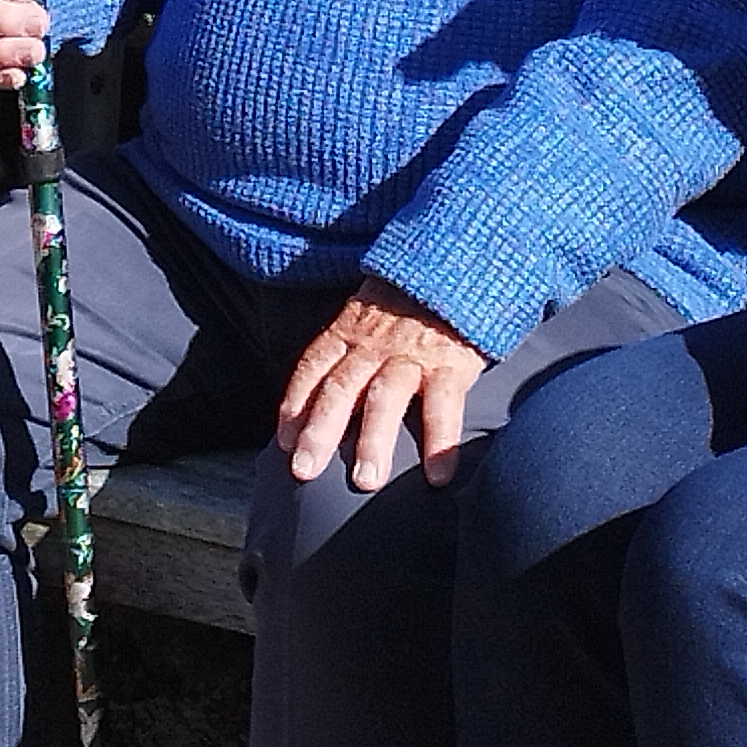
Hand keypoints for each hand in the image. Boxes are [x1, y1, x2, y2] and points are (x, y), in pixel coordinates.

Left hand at [276, 277, 489, 492]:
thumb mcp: (370, 306)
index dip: (296, 404)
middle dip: (320, 432)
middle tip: (304, 472)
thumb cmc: (412, 296)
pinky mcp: (451, 363)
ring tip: (366, 481)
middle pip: (340, 389)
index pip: (314, 367)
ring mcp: (412, 354)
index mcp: (351, 328)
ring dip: (372, 441)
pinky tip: (437, 475)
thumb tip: (325, 393)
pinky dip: (440, 441)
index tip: (284, 441)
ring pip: (385, 399)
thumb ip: (351, 343)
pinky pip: (444, 406)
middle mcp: (375, 344)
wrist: (462, 265)